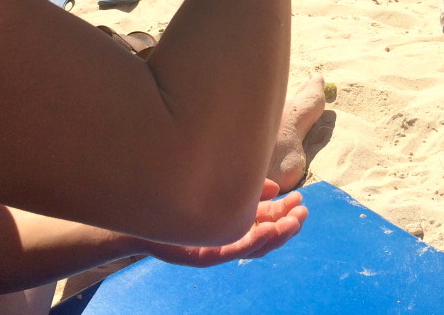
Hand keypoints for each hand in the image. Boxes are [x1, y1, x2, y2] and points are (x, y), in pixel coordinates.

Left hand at [140, 180, 307, 267]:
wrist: (140, 212)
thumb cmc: (178, 199)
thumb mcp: (217, 189)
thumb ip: (245, 190)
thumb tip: (273, 188)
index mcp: (232, 222)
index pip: (266, 221)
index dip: (285, 212)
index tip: (301, 200)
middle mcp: (227, 238)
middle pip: (265, 237)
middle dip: (287, 226)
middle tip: (303, 213)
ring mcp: (215, 248)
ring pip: (253, 248)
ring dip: (276, 236)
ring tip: (292, 223)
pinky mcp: (201, 255)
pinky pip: (231, 251)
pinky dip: (252, 242)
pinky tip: (267, 230)